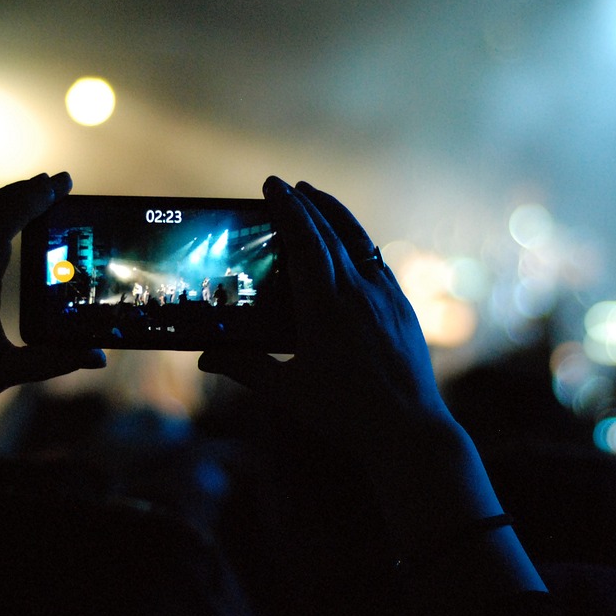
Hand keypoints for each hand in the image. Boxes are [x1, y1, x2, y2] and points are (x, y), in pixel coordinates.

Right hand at [200, 177, 497, 540]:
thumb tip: (205, 357)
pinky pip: (378, 261)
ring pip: (359, 240)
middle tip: (285, 186)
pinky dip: (358, 243)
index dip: (287, 208)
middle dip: (306, 203)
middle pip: (330, 231)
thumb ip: (245, 367)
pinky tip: (351, 244)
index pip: (305, 240)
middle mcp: (358, 291)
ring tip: (316, 197)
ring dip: (335, 215)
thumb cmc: (344, 413)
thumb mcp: (288, 391)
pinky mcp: (402, 307)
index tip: (272, 185)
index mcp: (326, 306)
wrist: (409, 430)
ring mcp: (385, 296)